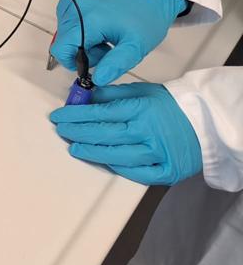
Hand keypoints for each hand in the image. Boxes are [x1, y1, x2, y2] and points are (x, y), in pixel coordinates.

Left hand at [49, 82, 201, 184]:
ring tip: (75, 148)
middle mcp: (148, 131)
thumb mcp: (142, 91)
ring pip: (116, 155)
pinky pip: (136, 173)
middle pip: (104, 134)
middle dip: (77, 132)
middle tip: (62, 131)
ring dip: (91, 151)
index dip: (75, 116)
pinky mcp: (166, 171)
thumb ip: (113, 95)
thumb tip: (85, 98)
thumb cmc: (172, 106)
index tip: (59, 116)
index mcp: (142, 108)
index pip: (100, 113)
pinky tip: (103, 160)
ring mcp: (157, 153)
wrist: (206, 122)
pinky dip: (117, 167)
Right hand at [51, 0, 185, 84]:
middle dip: (82, 53)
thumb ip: (115, 65)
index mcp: (88, 19)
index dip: (74, 63)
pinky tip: (98, 28)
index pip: (61, 50)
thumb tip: (97, 79)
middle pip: (63, 43)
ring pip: (64, 35)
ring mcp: (71, 0)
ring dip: (81, 43)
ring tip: (105, 38)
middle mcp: (74, 7)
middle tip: (107, 49)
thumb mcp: (136, 47)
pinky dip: (79, 31)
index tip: (94, 63)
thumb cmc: (146, 17)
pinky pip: (66, 23)